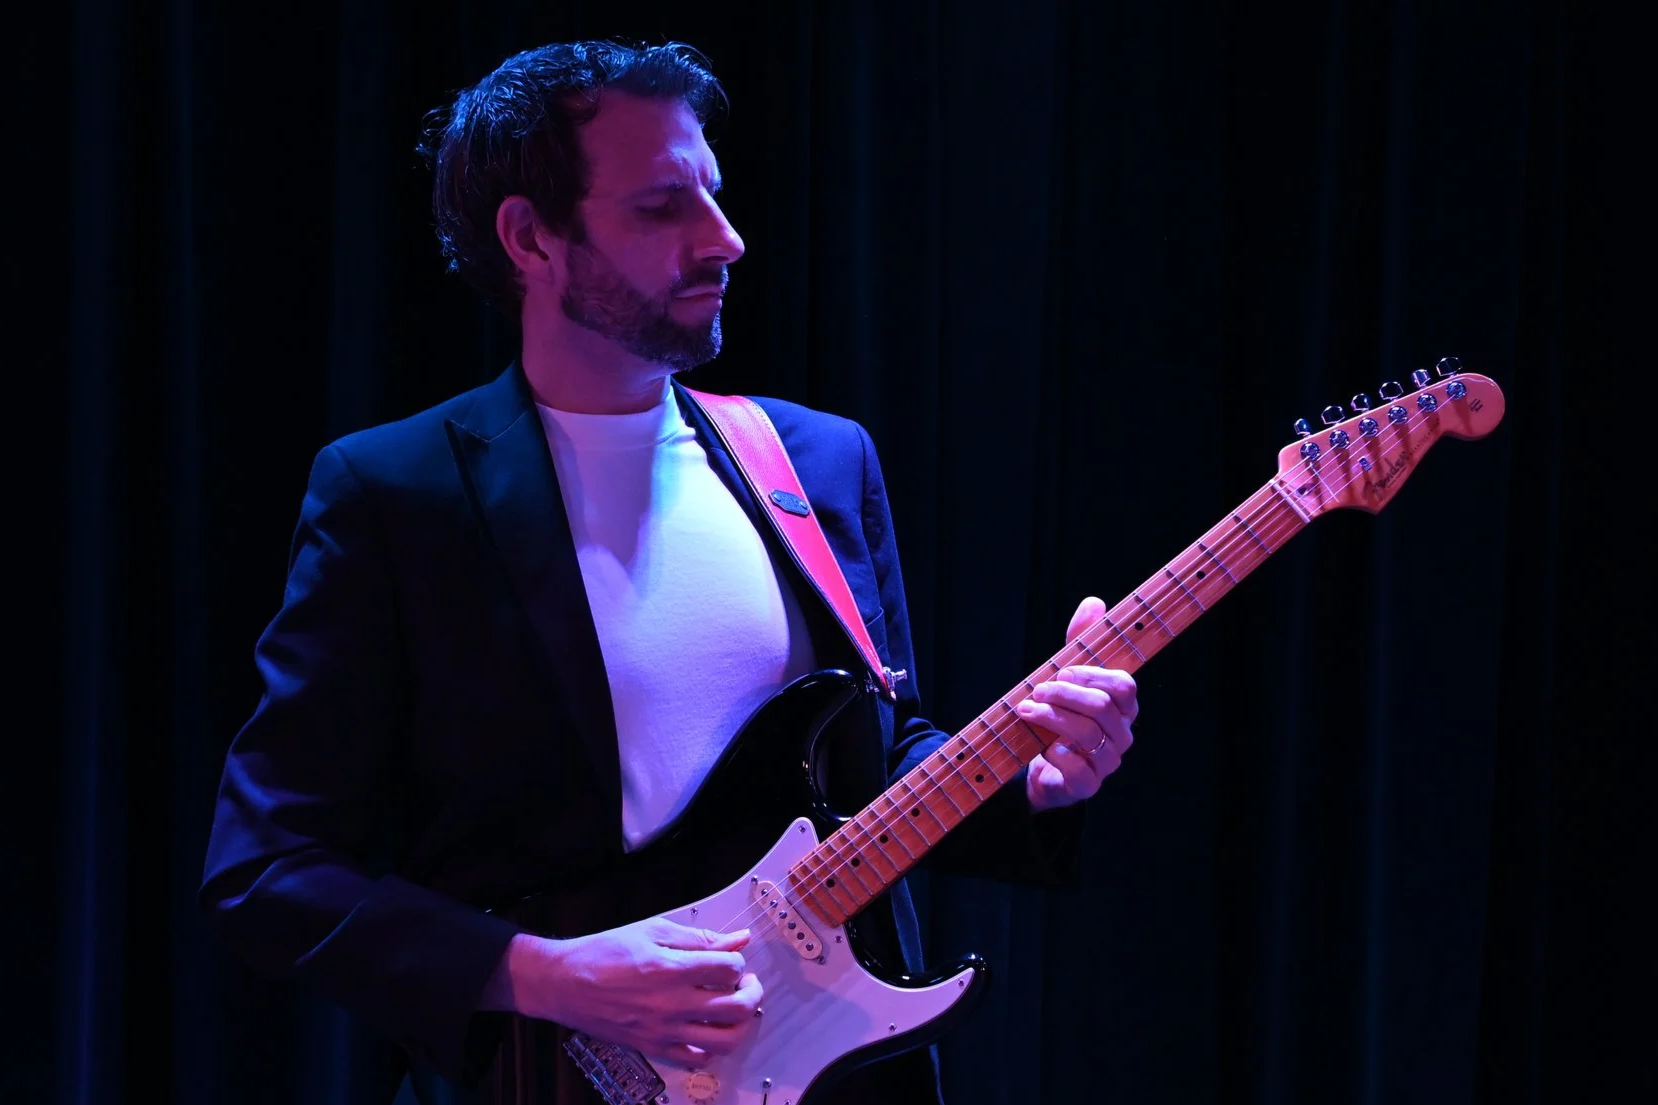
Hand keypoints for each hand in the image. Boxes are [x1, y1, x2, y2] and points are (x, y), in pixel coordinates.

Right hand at [493, 917, 763, 1064]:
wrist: (564, 983)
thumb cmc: (603, 953)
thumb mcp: (652, 931)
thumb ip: (699, 938)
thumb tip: (737, 939)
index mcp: (671, 969)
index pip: (730, 969)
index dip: (737, 960)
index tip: (730, 957)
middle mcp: (671, 1005)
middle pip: (738, 1008)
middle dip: (752, 992)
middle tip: (746, 982)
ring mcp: (664, 1031)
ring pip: (725, 1040)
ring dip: (740, 1023)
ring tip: (734, 1007)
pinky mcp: (653, 1049)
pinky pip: (697, 1059)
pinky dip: (712, 1047)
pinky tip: (708, 1029)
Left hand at [1017, 595, 1138, 811]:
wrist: (1042, 767)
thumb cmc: (1060, 715)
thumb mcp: (1067, 676)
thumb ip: (1080, 642)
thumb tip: (1094, 602)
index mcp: (1123, 706)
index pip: (1123, 684)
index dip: (1090, 674)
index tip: (1060, 671)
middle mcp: (1122, 734)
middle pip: (1101, 707)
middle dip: (1063, 694)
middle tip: (1036, 690)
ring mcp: (1108, 762)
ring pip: (1087, 735)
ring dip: (1051, 718)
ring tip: (1026, 710)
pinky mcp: (1088, 786)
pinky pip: (1078, 769)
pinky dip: (1055, 753)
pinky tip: (1041, 746)